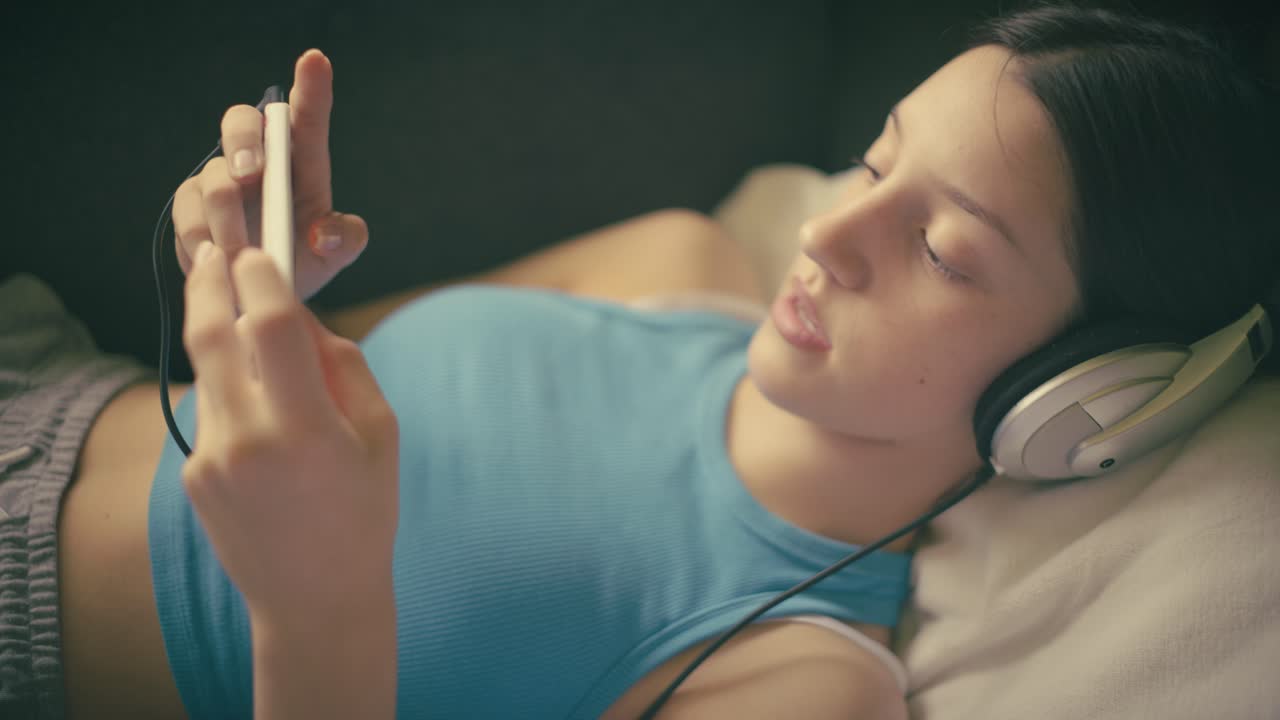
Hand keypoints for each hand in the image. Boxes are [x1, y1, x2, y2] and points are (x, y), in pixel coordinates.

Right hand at [172, 48, 366, 301]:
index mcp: (302, 161)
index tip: (315, 61)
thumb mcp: (336, 252)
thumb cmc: (307, 258)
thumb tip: (326, 236)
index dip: (311, 86)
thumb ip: (345, 239)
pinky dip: (202, 236)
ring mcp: (221, 179)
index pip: (306, 116)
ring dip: (227, 216)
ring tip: (242, 250)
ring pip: (213, 178)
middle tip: (252, 172)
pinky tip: (216, 256)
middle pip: (242, 122)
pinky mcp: (191, 205)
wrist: (266, 292)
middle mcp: (259, 159)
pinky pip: (188, 211)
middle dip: (244, 140)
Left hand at [180, 241, 398, 626]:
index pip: (269, 325)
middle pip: (211, 333)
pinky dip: (231, 391)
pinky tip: (260, 412)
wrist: (315, 599)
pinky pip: (210, 410)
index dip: (260, 276)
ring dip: (225, 341)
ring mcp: (211, 459)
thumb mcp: (381, 434)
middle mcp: (247, 439)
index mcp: (305, 428)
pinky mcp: (193, 475)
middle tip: (214, 251)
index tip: (257, 251)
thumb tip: (302, 315)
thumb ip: (343, 365)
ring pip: (208, 371)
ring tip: (250, 331)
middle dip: (210, 282)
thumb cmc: (364, 514)